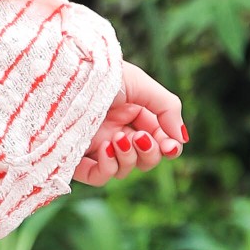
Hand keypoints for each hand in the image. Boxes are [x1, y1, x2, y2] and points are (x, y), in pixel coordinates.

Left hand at [73, 60, 186, 185]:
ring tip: (120, 137)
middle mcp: (117, 132)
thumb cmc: (103, 73)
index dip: (168, 148)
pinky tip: (106, 148)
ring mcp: (96, 146)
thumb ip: (167, 109)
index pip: (160, 141)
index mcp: (134, 115)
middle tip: (140, 137)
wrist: (68, 72)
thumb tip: (182, 140)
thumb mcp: (141, 85)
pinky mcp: (76, 157)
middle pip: (145, 160)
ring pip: (125, 171)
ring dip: (129, 157)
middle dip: (150, 153)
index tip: (171, 147)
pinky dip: (108, 167)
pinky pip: (99, 177)